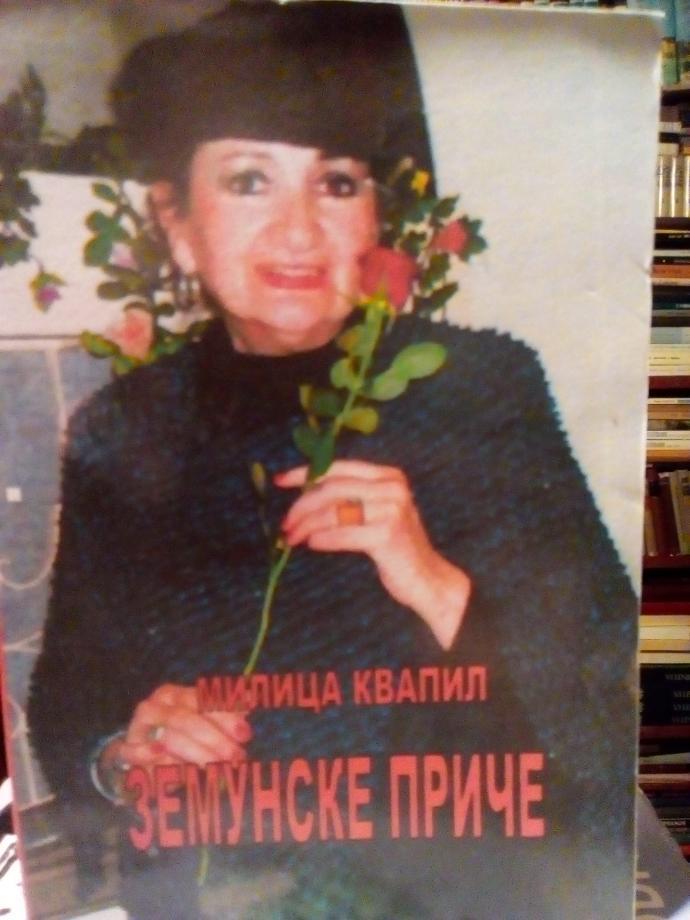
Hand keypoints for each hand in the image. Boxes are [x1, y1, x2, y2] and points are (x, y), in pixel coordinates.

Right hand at [100, 683, 250, 785]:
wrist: (140, 750)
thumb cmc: (181, 734)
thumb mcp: (204, 721)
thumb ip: (226, 711)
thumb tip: (251, 697)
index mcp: (176, 694)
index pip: (202, 700)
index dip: (225, 716)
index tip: (245, 734)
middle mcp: (156, 706)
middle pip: (187, 720)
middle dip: (214, 740)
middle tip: (235, 757)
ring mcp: (139, 726)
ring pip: (169, 738)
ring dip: (196, 754)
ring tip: (217, 768)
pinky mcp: (126, 748)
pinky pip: (138, 753)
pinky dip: (151, 757)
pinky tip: (168, 761)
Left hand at [276, 460, 470, 648]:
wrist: (428, 578)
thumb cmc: (396, 546)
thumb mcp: (377, 512)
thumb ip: (350, 498)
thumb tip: (304, 494)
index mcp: (388, 475)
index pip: (338, 467)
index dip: (306, 473)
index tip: (281, 481)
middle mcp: (392, 487)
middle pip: (332, 489)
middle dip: (302, 506)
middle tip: (285, 523)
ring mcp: (392, 510)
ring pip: (334, 512)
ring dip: (306, 525)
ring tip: (292, 538)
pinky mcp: (387, 534)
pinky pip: (342, 534)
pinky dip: (323, 539)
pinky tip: (312, 544)